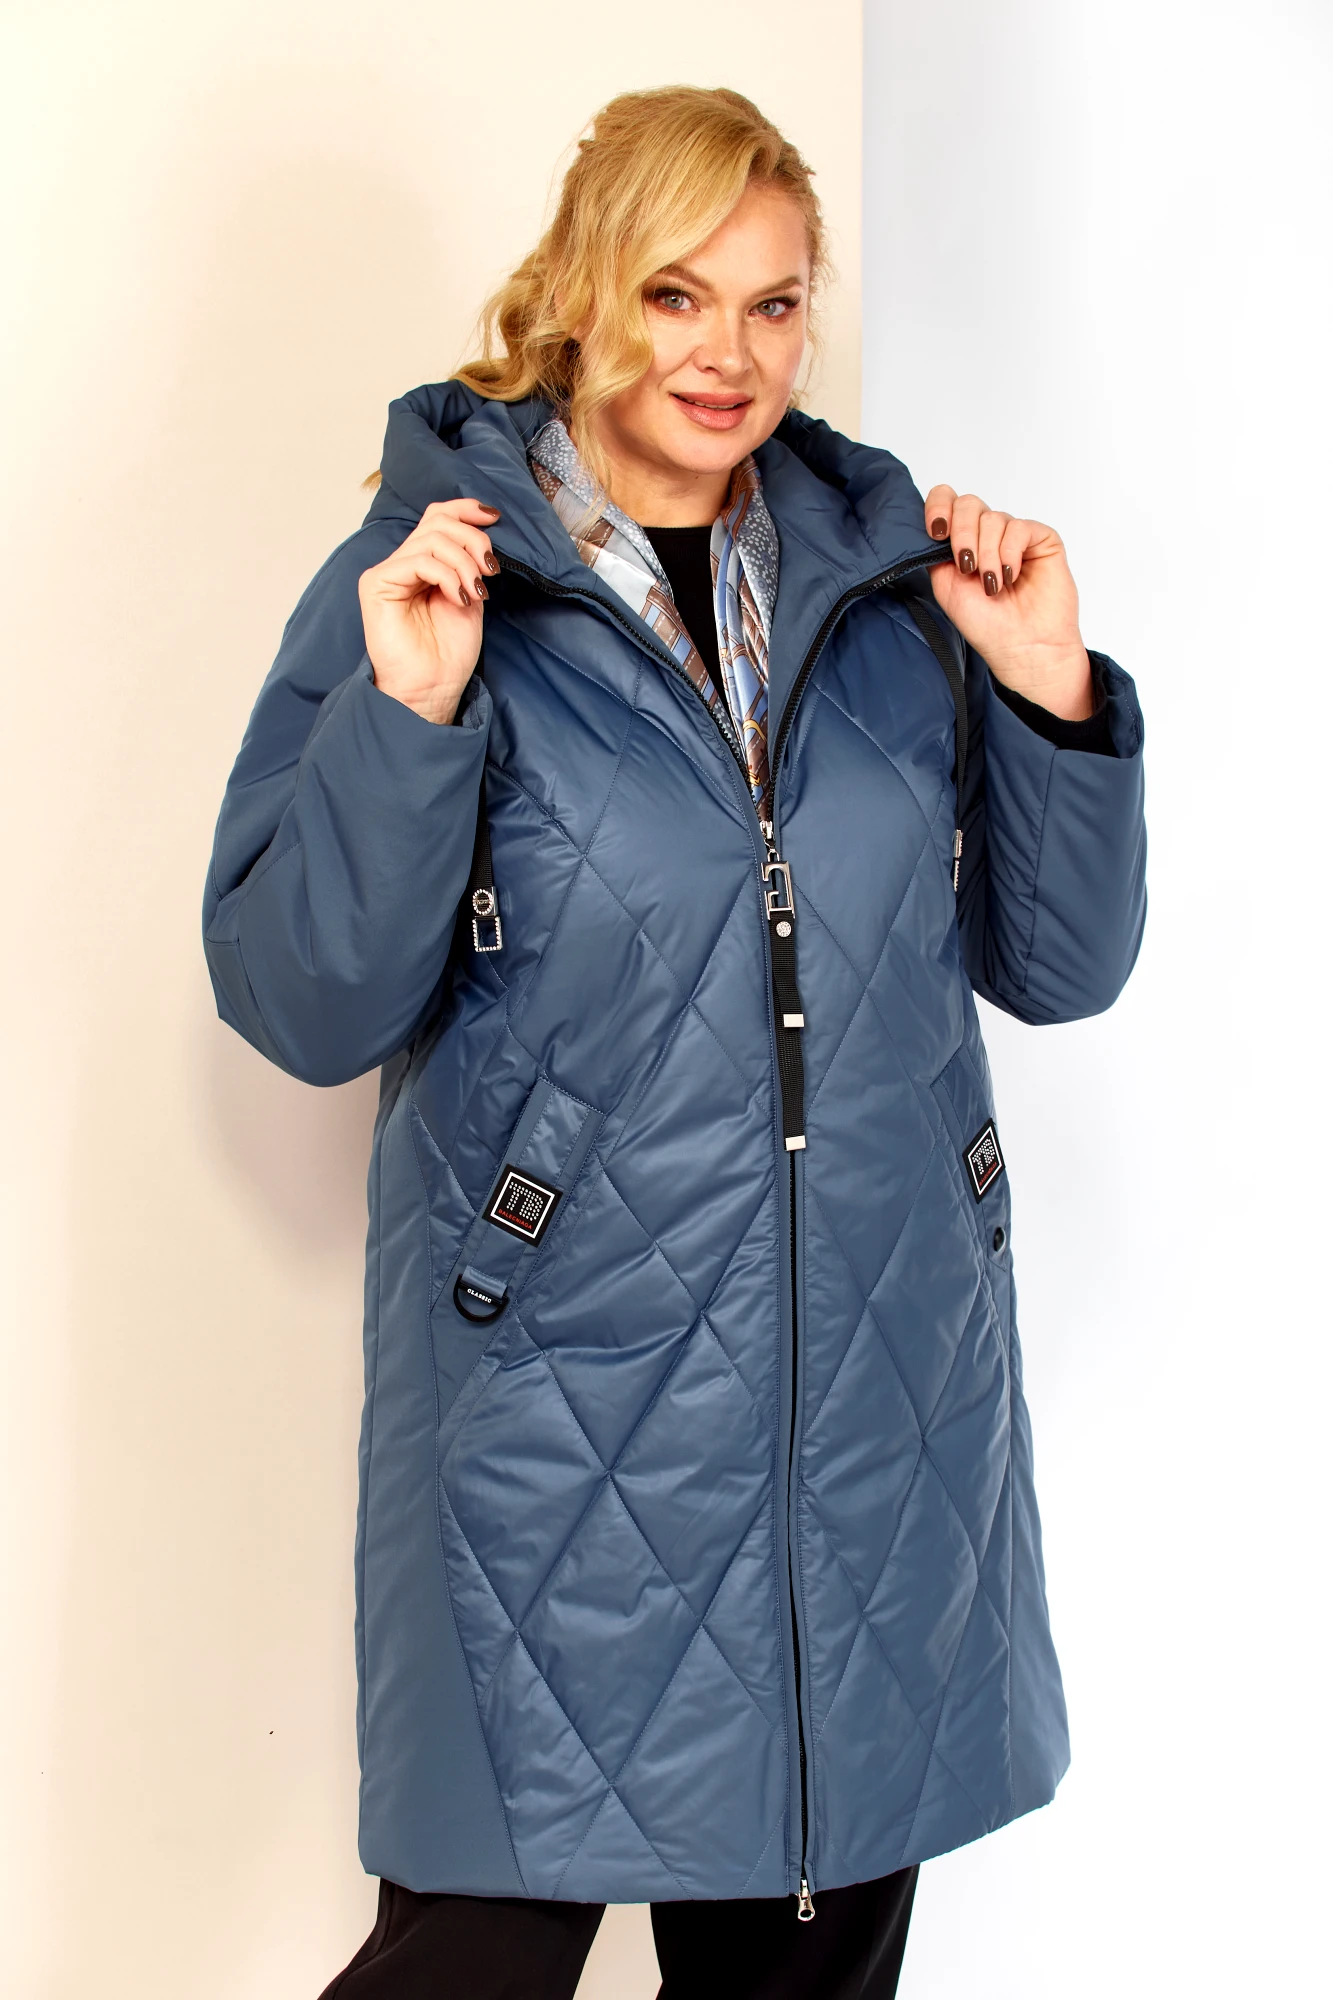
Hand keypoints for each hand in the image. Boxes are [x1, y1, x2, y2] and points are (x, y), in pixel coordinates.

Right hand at [359, 498, 501, 724]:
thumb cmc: (449, 653)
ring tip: (475, 591)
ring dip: (464, 562)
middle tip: (488, 571)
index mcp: (424, 564)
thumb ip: (470, 565)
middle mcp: (403, 564)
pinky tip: (458, 598)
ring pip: (432, 539)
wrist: (433, 689)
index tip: (494, 517)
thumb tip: (483, 533)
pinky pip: (419, 561)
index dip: (466, 509)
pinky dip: (447, 575)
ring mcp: (388, 572)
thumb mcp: (470, 596)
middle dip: (472, 539)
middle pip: (437, 521)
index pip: (438, 517)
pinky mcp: (376, 583)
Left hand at [924, 487, 1093, 719]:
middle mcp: (987, 534)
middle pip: (968, 504)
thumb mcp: (946, 585)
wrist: (1020, 647)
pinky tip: (1010, 575)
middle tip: (966, 566)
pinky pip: (1019, 528)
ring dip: (987, 553)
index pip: (947, 501)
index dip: (939, 506)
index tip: (936, 530)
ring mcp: (1014, 535)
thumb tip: (933, 523)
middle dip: (962, 534)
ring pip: (992, 518)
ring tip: (992, 584)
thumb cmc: (986, 624)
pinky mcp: (1041, 539)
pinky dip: (1009, 552)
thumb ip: (935, 551)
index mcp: (962, 542)